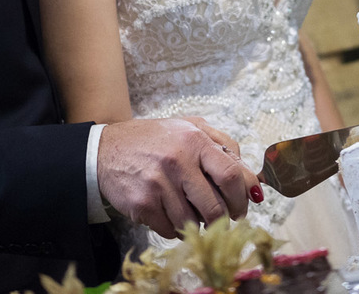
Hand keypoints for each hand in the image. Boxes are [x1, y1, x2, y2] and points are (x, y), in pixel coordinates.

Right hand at [98, 117, 259, 238]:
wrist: (105, 150)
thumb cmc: (154, 140)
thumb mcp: (189, 129)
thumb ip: (224, 147)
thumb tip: (253, 183)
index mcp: (194, 140)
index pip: (231, 175)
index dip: (241, 198)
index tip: (241, 208)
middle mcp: (177, 161)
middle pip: (215, 206)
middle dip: (223, 219)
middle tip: (221, 220)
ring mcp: (159, 184)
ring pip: (193, 223)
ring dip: (197, 225)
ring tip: (190, 214)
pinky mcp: (142, 204)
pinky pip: (170, 230)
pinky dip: (174, 229)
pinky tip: (169, 215)